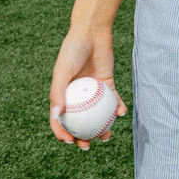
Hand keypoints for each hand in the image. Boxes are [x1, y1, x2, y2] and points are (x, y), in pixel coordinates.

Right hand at [49, 26, 127, 149]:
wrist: (91, 33)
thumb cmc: (72, 50)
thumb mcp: (62, 71)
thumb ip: (58, 93)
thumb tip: (57, 116)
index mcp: (62, 95)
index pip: (60, 120)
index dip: (63, 134)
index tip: (71, 141)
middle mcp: (77, 96)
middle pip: (79, 122)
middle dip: (83, 138)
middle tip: (88, 145)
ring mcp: (93, 92)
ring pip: (97, 115)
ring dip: (102, 128)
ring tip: (106, 136)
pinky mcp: (107, 84)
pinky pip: (113, 100)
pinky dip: (117, 108)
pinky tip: (121, 114)